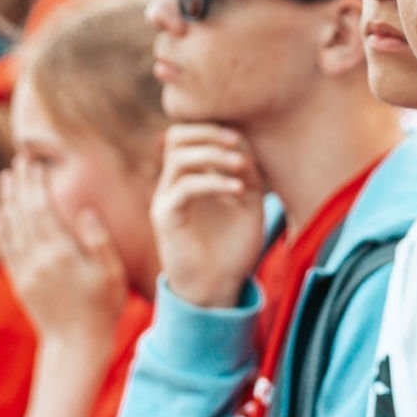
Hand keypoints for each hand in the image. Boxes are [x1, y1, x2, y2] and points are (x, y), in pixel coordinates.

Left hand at [0, 163, 128, 344]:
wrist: (76, 345)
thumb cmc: (103, 308)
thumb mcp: (112, 274)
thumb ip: (99, 241)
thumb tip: (84, 211)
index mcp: (62, 254)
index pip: (43, 210)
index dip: (36, 185)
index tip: (35, 164)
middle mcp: (38, 260)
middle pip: (24, 214)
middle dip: (21, 186)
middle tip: (19, 162)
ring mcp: (26, 271)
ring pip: (11, 228)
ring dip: (8, 200)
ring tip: (7, 178)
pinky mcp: (20, 282)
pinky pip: (5, 249)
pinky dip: (0, 228)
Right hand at [150, 125, 266, 308]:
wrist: (219, 289)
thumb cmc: (234, 249)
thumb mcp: (250, 205)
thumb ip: (247, 176)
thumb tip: (243, 147)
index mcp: (194, 177)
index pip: (190, 135)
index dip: (214, 128)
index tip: (242, 137)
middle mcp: (175, 184)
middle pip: (176, 137)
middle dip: (207, 132)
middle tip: (236, 141)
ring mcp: (167, 199)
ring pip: (178, 157)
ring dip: (212, 155)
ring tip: (240, 165)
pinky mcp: (166, 218)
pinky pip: (183, 187)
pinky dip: (212, 182)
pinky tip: (236, 188)